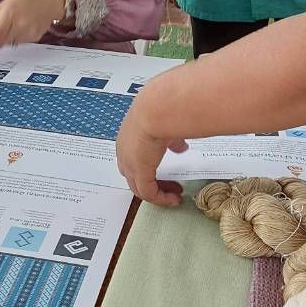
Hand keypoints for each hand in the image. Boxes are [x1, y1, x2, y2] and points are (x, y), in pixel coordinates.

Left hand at [0, 0, 67, 60]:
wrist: (50, 1)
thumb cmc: (26, 0)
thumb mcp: (2, 6)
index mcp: (9, 15)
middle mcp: (19, 25)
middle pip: (0, 42)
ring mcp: (28, 33)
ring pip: (8, 43)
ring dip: (4, 38)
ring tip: (11, 23)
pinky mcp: (34, 39)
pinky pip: (17, 43)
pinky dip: (14, 37)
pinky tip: (20, 26)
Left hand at [115, 91, 187, 206]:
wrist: (158, 107)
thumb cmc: (163, 108)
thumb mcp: (167, 125)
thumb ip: (171, 139)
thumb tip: (180, 146)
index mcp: (129, 136)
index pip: (134, 158)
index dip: (150, 166)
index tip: (166, 169)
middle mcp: (124, 150)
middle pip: (134, 175)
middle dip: (154, 182)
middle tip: (171, 186)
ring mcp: (129, 162)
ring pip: (139, 186)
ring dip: (157, 192)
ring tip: (173, 196)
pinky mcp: (138, 171)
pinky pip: (148, 193)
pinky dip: (161, 198)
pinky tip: (173, 199)